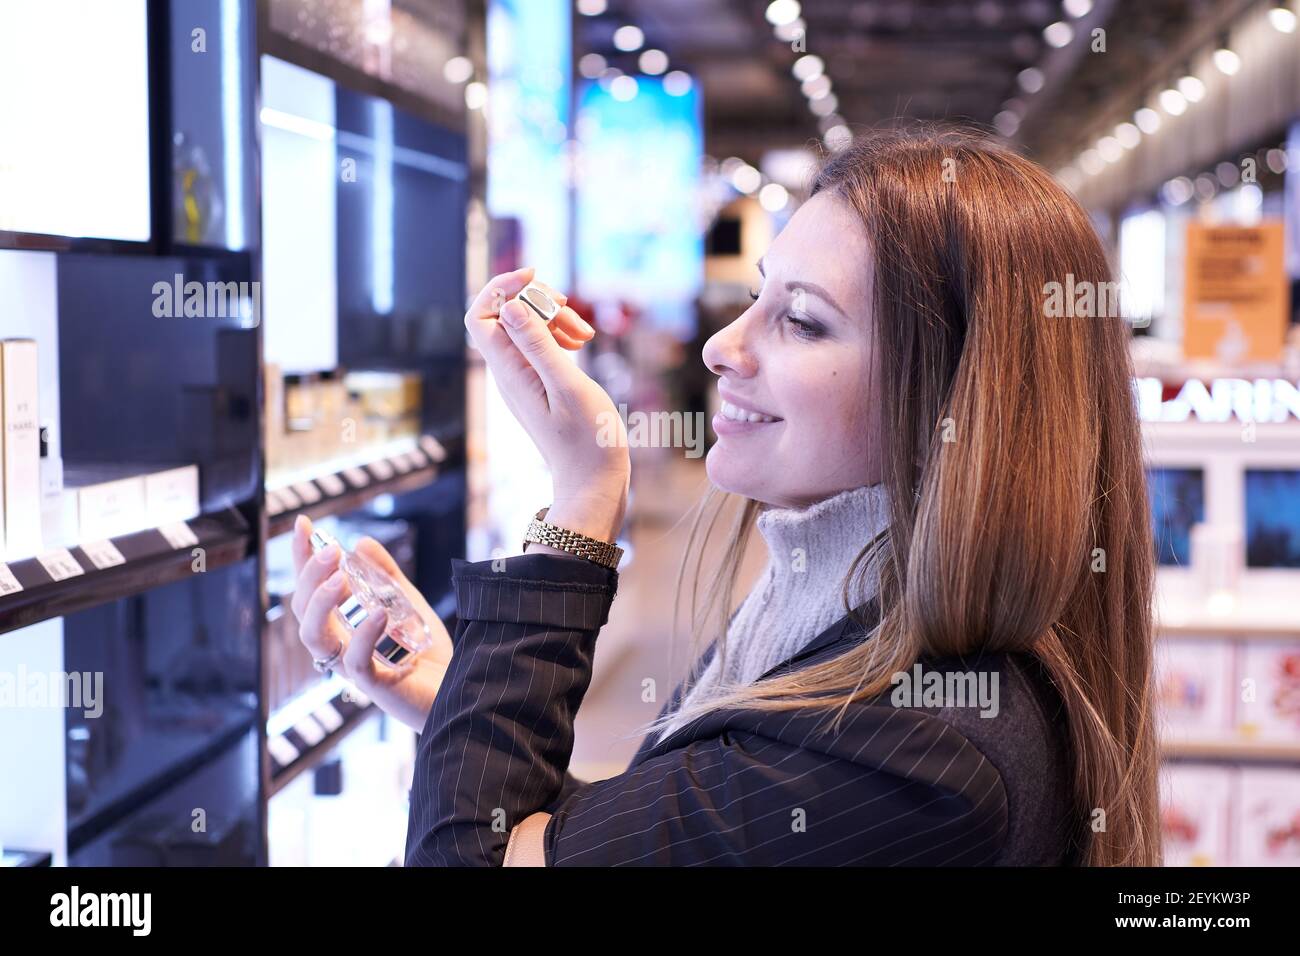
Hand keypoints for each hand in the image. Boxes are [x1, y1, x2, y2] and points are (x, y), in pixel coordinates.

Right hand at [289, 514, 452, 731]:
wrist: (460, 690)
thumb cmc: (428, 654)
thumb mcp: (407, 604)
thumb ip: (386, 576)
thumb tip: (361, 542)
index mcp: (342, 627)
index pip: (310, 590)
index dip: (302, 559)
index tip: (303, 524)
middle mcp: (341, 647)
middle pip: (302, 612)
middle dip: (310, 576)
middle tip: (331, 550)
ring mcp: (354, 668)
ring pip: (315, 638)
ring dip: (321, 604)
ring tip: (340, 578)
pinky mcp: (376, 686)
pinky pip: (356, 663)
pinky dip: (364, 635)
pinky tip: (378, 613)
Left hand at [465, 267, 630, 520]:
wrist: (594, 484)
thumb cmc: (588, 441)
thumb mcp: (568, 387)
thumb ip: (538, 345)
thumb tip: (509, 305)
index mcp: (510, 372)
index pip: (481, 315)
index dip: (501, 288)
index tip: (537, 277)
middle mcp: (510, 374)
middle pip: (506, 316)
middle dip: (538, 302)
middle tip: (572, 315)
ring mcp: (524, 380)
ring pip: (526, 329)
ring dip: (554, 319)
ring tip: (585, 334)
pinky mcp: (540, 386)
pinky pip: (539, 347)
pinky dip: (558, 336)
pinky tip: (581, 343)